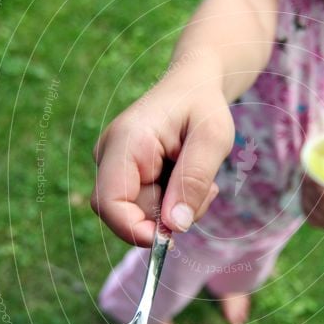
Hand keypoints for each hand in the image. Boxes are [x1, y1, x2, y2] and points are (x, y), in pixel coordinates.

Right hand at [91, 81, 234, 246]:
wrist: (192, 85)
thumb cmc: (202, 105)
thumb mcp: (213, 138)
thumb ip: (194, 180)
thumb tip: (174, 226)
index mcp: (126, 140)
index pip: (109, 201)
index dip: (134, 229)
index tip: (171, 238)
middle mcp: (110, 154)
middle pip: (127, 212)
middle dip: (168, 215)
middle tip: (207, 190)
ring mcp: (114, 166)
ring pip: (140, 213)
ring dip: (176, 208)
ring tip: (202, 178)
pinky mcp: (125, 176)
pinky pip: (146, 206)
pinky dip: (172, 203)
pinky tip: (187, 178)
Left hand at [301, 175, 323, 230]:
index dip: (315, 184)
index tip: (311, 172)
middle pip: (316, 201)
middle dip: (308, 187)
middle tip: (305, 173)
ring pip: (311, 210)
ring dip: (304, 194)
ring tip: (303, 181)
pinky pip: (311, 218)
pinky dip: (306, 206)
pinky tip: (304, 195)